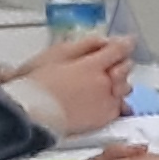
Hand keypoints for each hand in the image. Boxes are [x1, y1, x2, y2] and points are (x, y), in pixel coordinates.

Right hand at [9, 30, 134, 132]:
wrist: (31, 113)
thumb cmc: (37, 85)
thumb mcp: (56, 55)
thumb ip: (83, 45)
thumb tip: (102, 41)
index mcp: (92, 66)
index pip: (119, 50)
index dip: (125, 44)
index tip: (127, 42)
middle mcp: (104, 84)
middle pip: (125, 68)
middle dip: (120, 63)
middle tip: (111, 62)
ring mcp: (106, 102)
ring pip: (125, 88)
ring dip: (120, 83)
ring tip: (107, 83)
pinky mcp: (105, 118)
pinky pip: (121, 107)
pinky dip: (119, 102)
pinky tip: (110, 101)